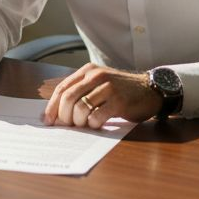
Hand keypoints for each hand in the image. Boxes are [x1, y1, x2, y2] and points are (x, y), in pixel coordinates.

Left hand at [43, 63, 161, 129]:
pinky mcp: (119, 101)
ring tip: (85, 125)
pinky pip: (97, 117)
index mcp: (88, 70)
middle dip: (64, 116)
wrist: (150, 89)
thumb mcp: (99, 84)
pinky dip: (93, 125)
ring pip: (81, 108)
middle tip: (67, 127)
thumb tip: (58, 114)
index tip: (48, 121)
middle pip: (68, 98)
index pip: (62, 88)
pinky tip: (98, 124)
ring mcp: (108, 87)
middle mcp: (96, 76)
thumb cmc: (121, 91)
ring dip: (79, 122)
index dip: (52, 106)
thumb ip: (81, 92)